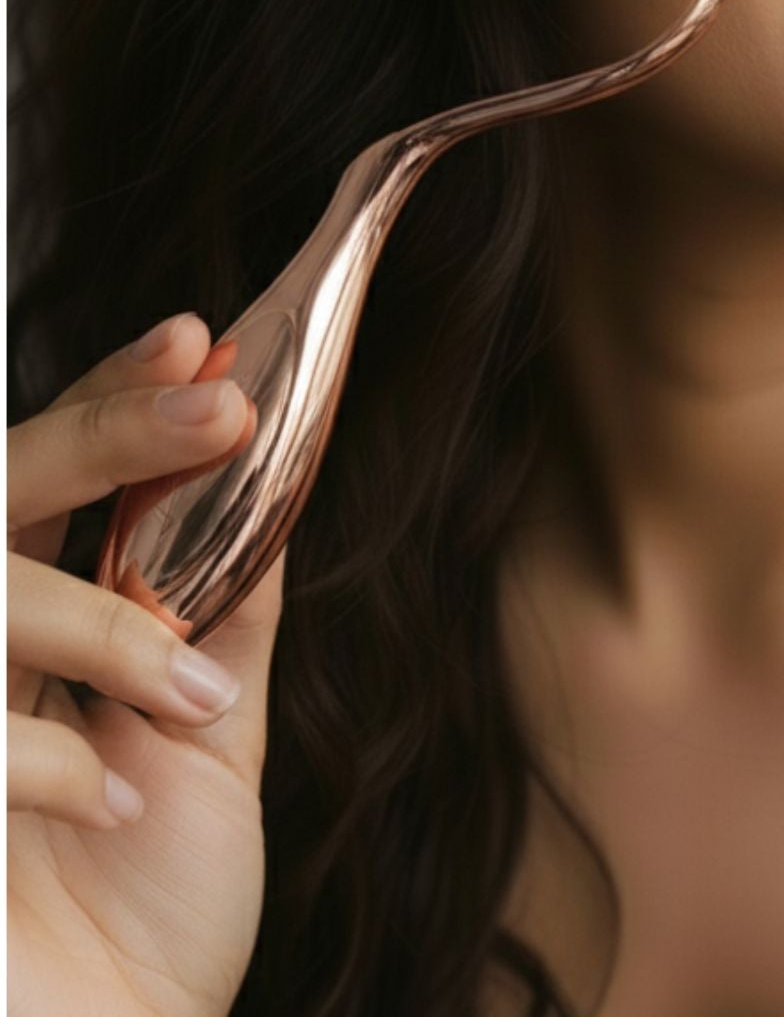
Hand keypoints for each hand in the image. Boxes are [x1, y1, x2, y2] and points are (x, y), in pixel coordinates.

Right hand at [8, 313, 286, 1016]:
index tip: (194, 337)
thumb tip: (268, 499)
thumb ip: (224, 622)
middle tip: (218, 404)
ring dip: (99, 626)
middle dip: (106, 435)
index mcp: (39, 634)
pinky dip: (48, 759)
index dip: (114, 395)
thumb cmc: (150, 921)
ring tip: (184, 695)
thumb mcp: (210, 749)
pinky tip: (108, 803)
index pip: (54, 475)